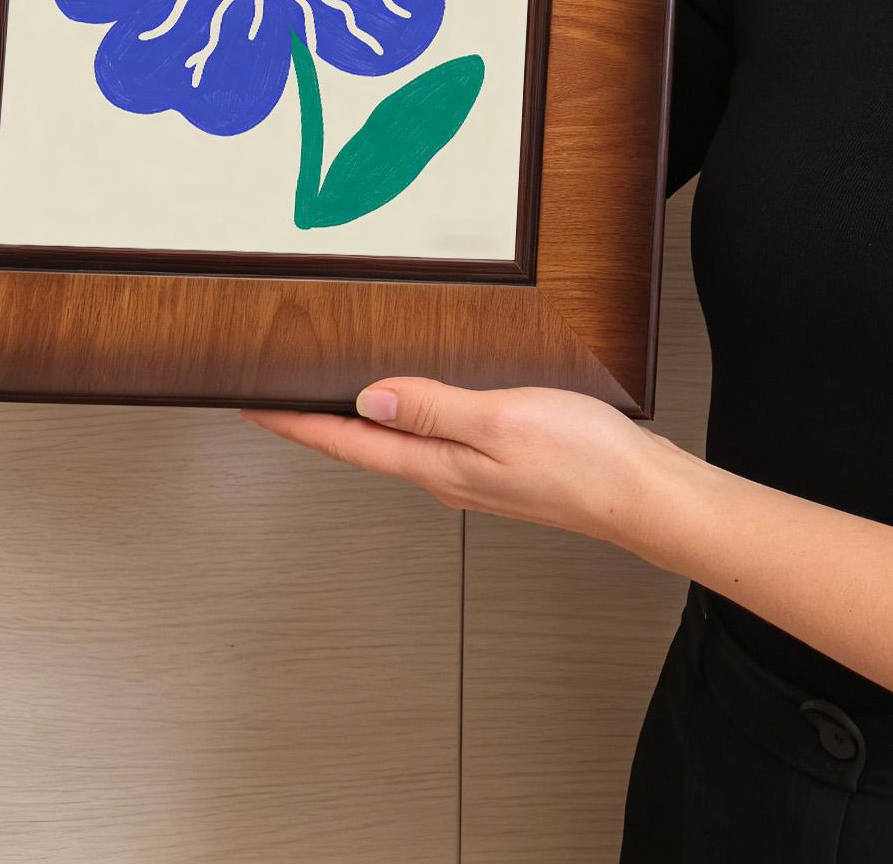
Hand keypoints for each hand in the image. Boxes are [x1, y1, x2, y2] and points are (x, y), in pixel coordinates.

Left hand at [239, 379, 695, 557]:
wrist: (640, 495)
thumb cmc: (581, 462)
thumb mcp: (499, 420)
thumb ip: (432, 407)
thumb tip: (368, 397)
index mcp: (437, 467)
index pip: (347, 443)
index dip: (295, 423)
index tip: (251, 406)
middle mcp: (445, 476)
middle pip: (364, 447)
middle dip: (316, 422)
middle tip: (276, 397)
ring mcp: (472, 475)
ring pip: (397, 444)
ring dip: (359, 421)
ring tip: (329, 396)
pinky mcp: (499, 465)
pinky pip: (434, 440)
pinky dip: (408, 418)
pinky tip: (415, 403)